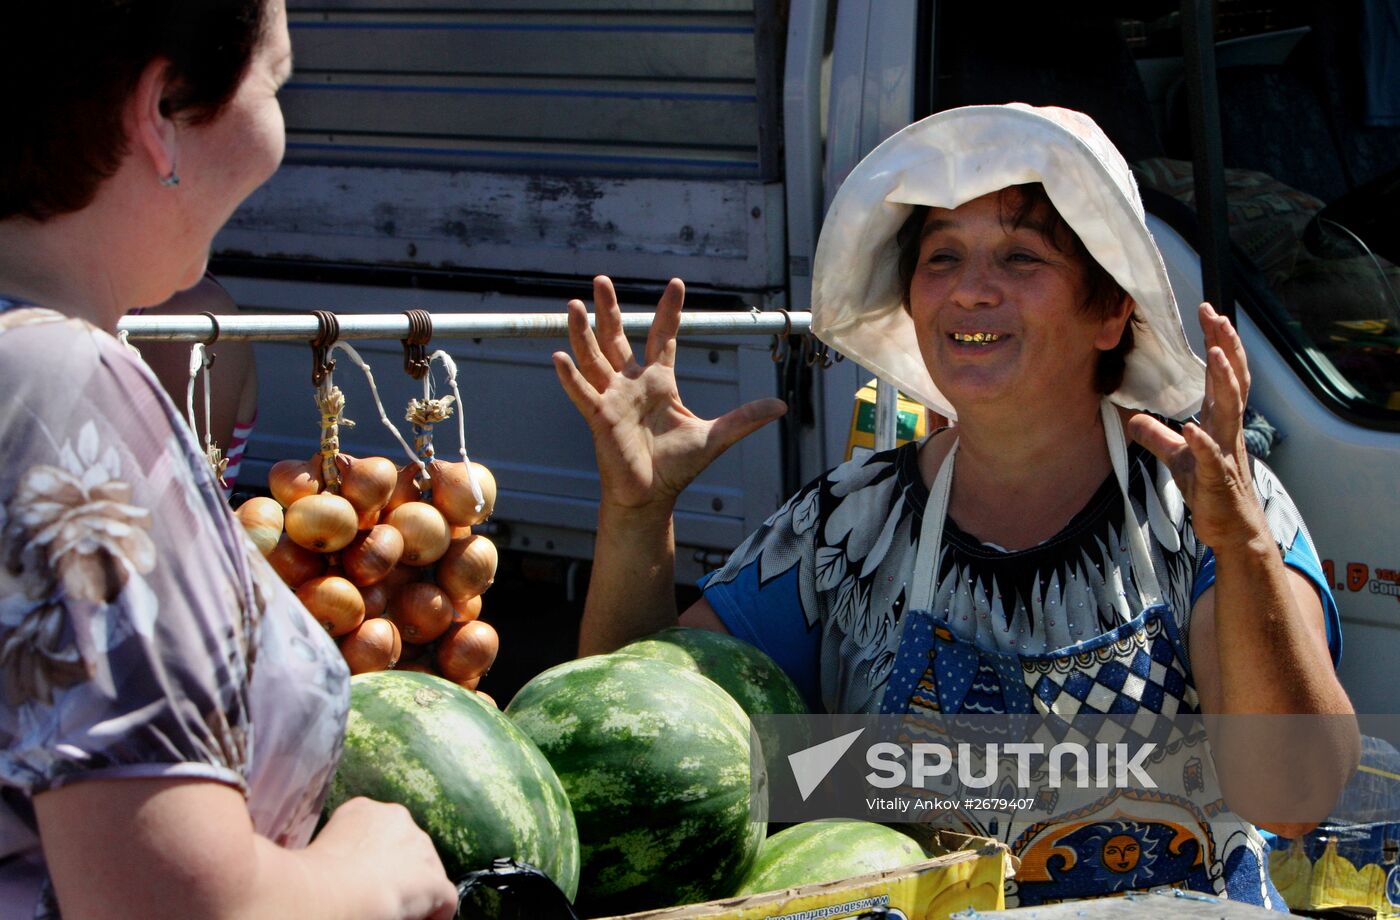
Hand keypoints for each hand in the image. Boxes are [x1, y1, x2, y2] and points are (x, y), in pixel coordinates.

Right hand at [309, 797, 456, 919]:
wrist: (329, 892)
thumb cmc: (311, 876)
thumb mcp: (320, 848)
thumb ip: (341, 850)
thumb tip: (343, 869)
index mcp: (365, 811)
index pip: (381, 834)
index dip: (375, 861)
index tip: (362, 881)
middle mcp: (398, 819)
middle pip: (407, 850)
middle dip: (399, 875)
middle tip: (379, 900)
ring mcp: (420, 849)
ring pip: (427, 873)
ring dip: (416, 895)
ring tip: (394, 913)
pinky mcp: (435, 881)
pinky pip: (444, 900)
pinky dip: (435, 916)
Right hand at [552, 276, 785, 511]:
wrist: (652, 496)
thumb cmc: (676, 467)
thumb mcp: (716, 436)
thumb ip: (745, 418)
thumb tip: (781, 406)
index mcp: (659, 382)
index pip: (663, 337)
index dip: (669, 311)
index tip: (676, 283)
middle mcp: (632, 384)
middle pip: (617, 338)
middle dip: (609, 309)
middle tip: (601, 279)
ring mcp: (613, 399)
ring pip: (594, 358)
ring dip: (583, 332)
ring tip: (574, 304)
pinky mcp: (600, 418)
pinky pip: (582, 393)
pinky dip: (570, 377)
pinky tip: (557, 356)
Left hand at [1128, 303, 1266, 550]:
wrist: (1232, 530)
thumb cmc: (1210, 491)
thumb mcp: (1176, 458)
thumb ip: (1156, 436)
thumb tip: (1131, 417)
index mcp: (1220, 422)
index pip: (1223, 375)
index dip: (1219, 343)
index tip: (1210, 313)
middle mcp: (1228, 432)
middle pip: (1232, 382)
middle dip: (1226, 348)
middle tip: (1217, 317)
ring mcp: (1225, 454)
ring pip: (1229, 413)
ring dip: (1223, 383)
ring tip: (1216, 355)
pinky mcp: (1216, 481)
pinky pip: (1210, 459)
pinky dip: (1202, 444)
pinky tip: (1193, 429)